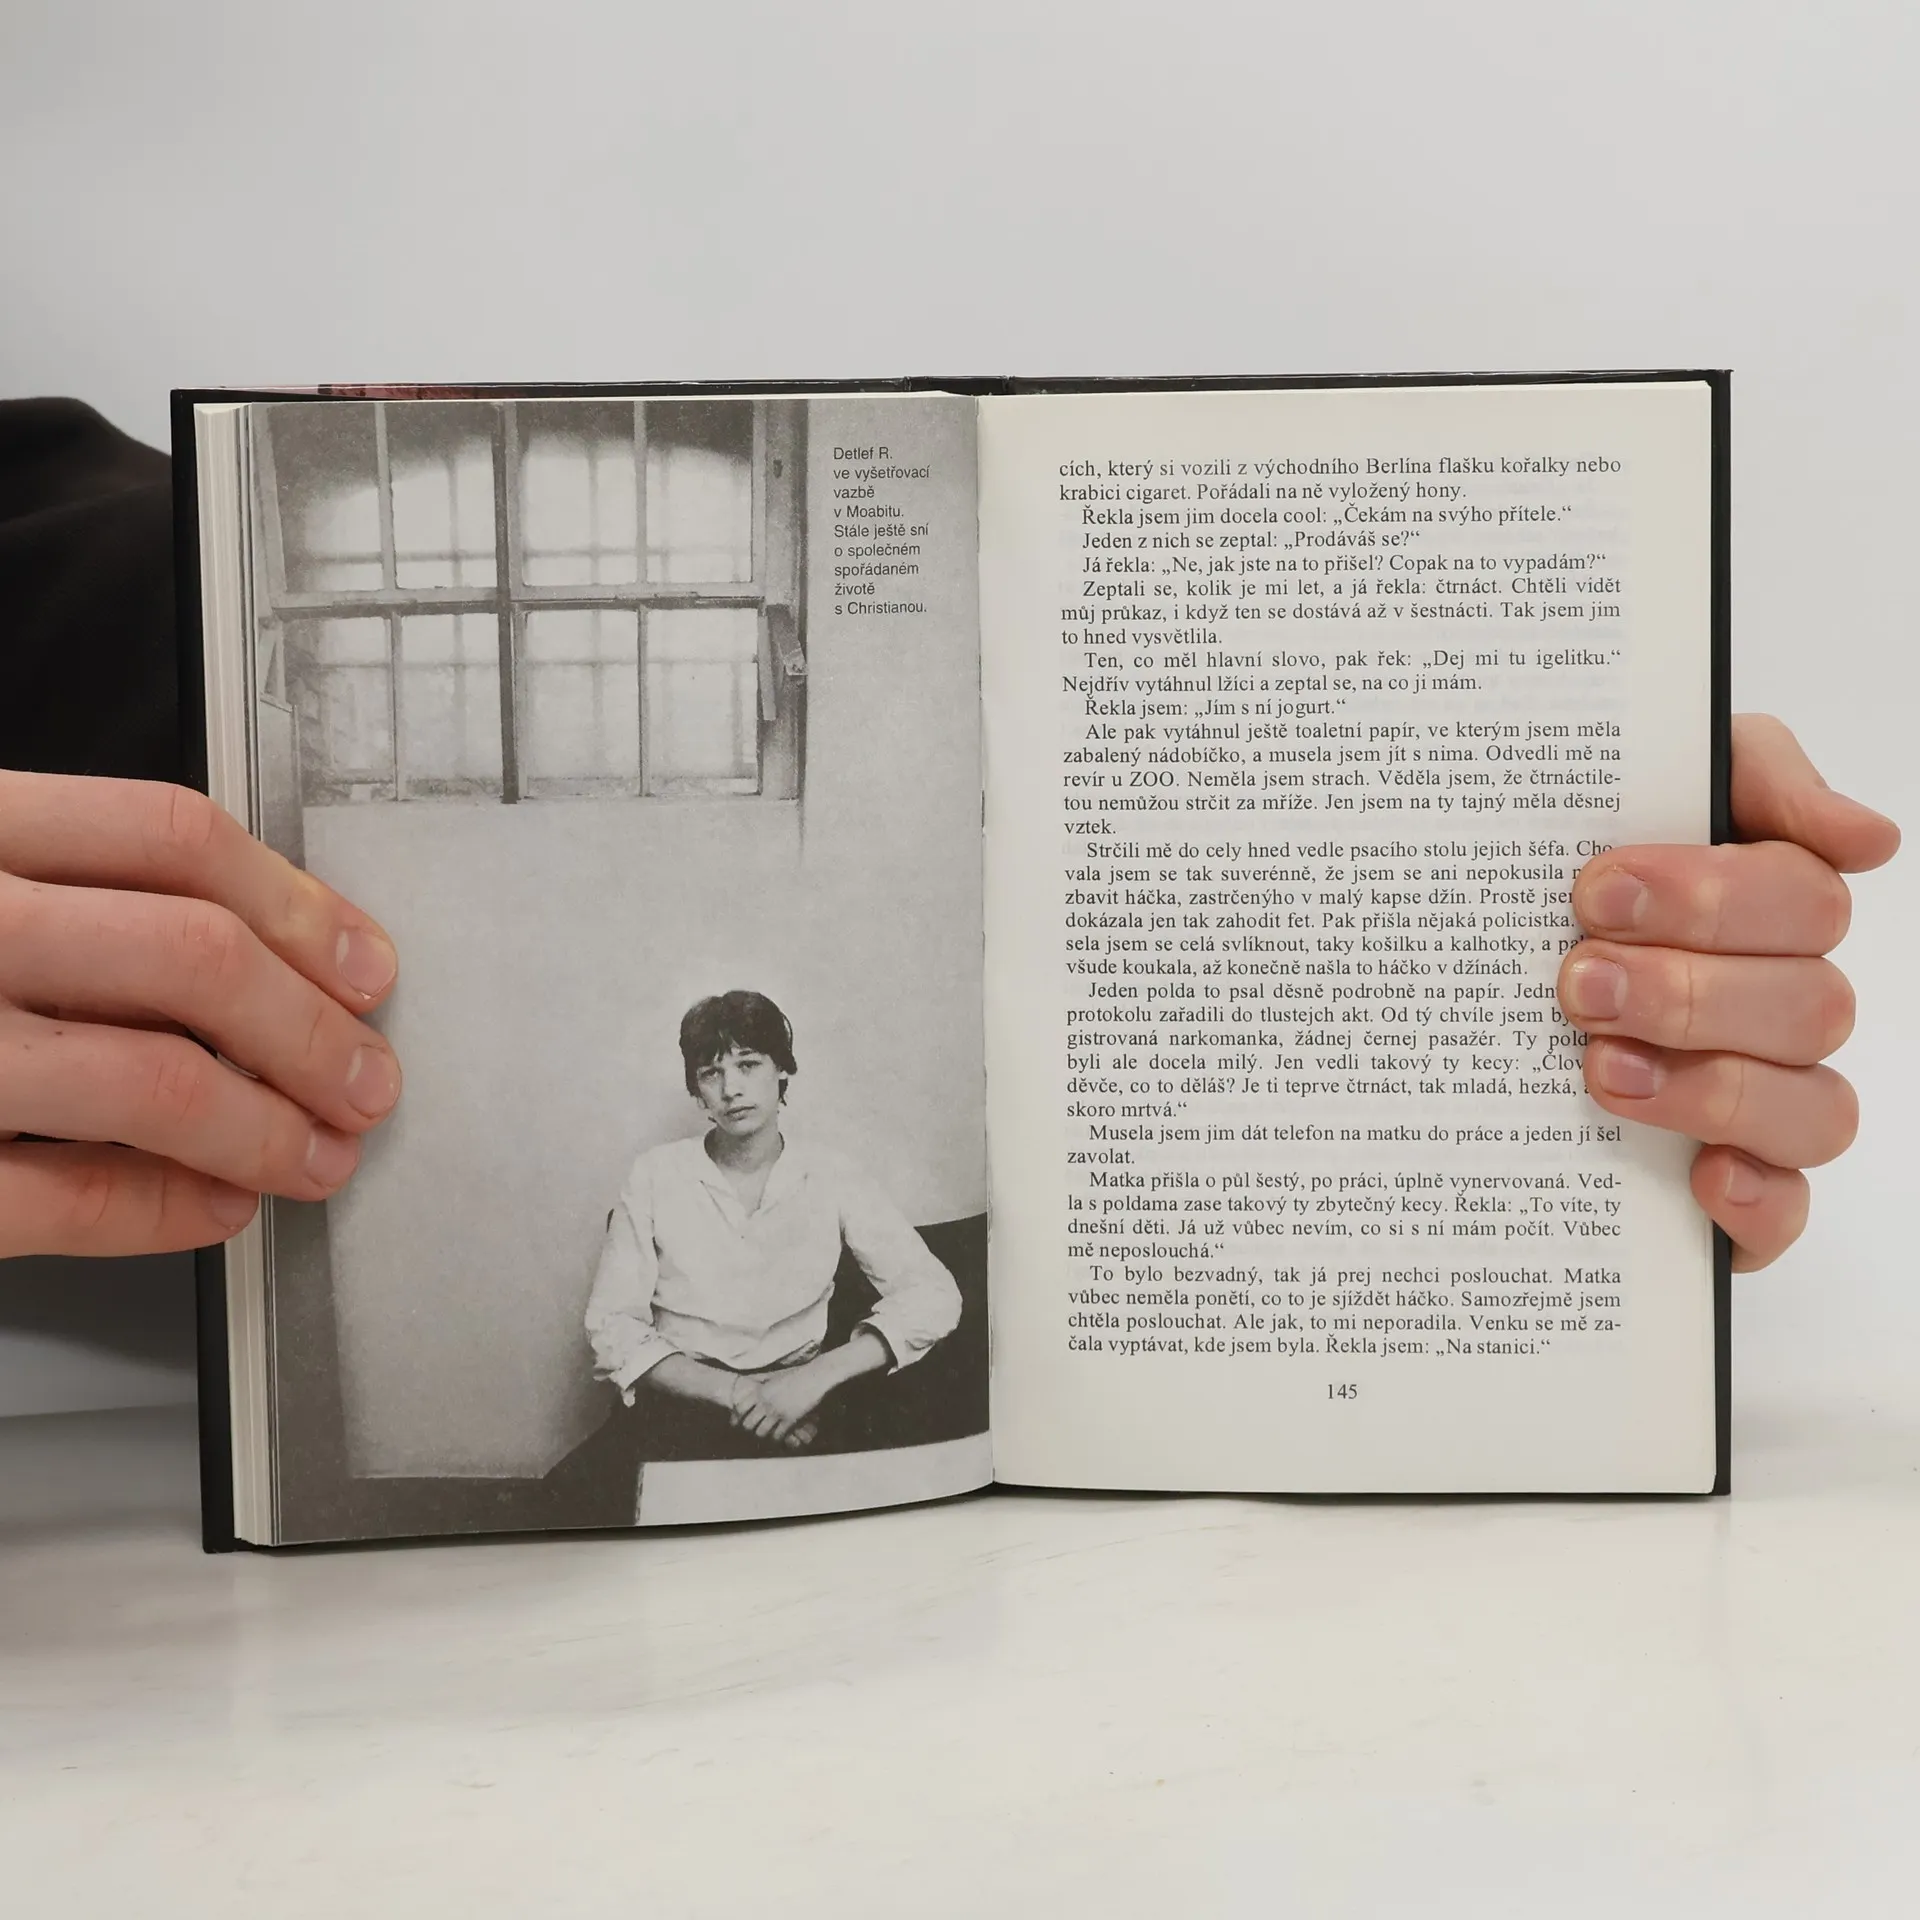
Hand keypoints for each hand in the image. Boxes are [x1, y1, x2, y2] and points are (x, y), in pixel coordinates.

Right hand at [0, 772, 402, 1256]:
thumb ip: (76, 898)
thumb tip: (260, 955)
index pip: (172, 839)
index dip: (300, 906)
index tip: (367, 965)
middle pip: (197, 956)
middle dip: (315, 1031)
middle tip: (370, 1079)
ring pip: (157, 1081)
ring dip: (272, 1130)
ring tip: (321, 1157)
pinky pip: (68, 1198)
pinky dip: (166, 1208)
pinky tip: (217, 1205)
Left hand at [730, 1361, 834, 1446]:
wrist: (814, 1376)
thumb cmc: (796, 1374)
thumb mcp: (775, 1374)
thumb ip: (761, 1379)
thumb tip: (749, 1379)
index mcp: (761, 1391)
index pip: (740, 1408)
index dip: (741, 1415)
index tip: (746, 1416)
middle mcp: (766, 1402)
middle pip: (748, 1424)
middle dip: (751, 1427)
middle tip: (757, 1427)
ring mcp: (777, 1411)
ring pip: (760, 1432)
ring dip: (764, 1433)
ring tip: (769, 1431)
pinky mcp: (790, 1419)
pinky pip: (777, 1435)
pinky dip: (778, 1437)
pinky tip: (781, 1433)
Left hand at [1557, 715, 1897, 1270]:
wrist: (1460, 988)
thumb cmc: (1568, 882)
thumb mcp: (1635, 786)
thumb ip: (1751, 778)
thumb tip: (1867, 837)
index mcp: (1768, 913)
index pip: (1803, 901)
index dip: (1710, 898)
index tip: (1598, 891)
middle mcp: (1779, 1009)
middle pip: (1805, 1005)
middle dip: (1686, 991)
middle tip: (1577, 981)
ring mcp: (1763, 1102)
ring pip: (1810, 1107)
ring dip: (1709, 1087)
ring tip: (1598, 1068)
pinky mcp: (1732, 1191)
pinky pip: (1786, 1210)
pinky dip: (1758, 1198)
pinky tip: (1703, 1173)